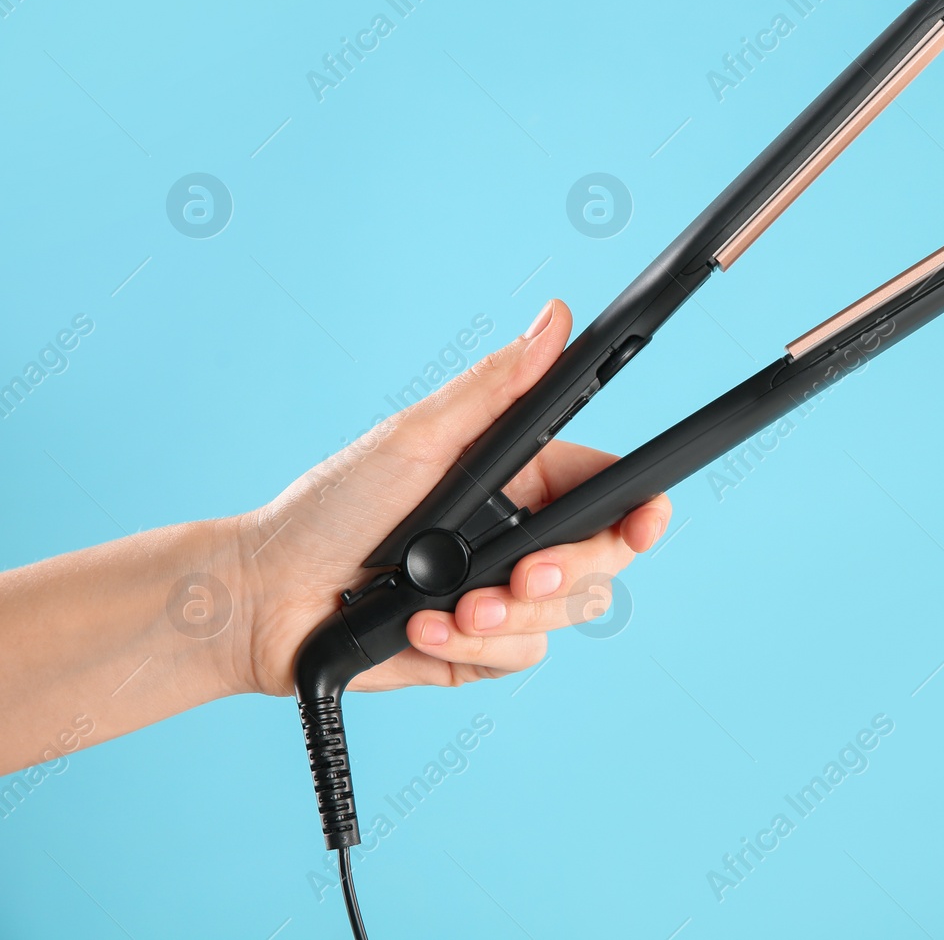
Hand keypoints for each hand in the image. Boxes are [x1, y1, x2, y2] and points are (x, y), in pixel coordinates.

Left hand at [225, 300, 669, 696]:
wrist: (264, 598)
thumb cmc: (330, 506)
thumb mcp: (418, 437)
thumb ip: (497, 387)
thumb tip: (553, 321)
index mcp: (519, 478)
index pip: (608, 492)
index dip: (641, 511)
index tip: (644, 523)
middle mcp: (518, 537)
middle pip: (600, 562)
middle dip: (566, 575)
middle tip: (520, 576)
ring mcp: (500, 597)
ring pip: (562, 617)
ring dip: (505, 618)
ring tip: (447, 609)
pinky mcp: (477, 650)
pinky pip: (517, 657)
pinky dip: (471, 648)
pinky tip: (422, 629)